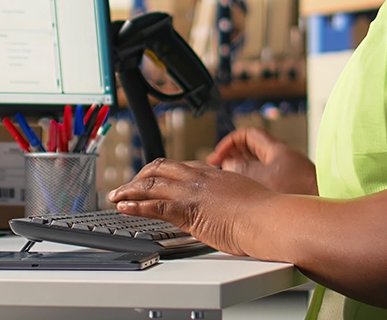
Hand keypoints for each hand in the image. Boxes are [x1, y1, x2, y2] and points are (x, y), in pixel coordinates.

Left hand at [107, 159, 273, 256]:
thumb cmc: (266, 213)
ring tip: (116, 196)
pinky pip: (152, 205)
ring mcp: (191, 192)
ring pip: (151, 185)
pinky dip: (134, 206)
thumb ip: (233, 197)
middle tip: (128, 186)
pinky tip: (123, 208)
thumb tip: (233, 205)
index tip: (154, 178)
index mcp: (213, 173)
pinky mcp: (186, 210)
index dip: (162, 172)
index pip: (180, 167)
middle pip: (160, 169)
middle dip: (140, 176)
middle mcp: (199, 178)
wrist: (270, 219)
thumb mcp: (246, 196)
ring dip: (129, 190)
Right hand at [207, 127, 317, 195]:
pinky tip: (250, 198)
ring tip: (232, 183)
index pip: (247, 134)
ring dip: (244, 171)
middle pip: (253, 148)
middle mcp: (284, 158)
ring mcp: (290, 173)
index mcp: (276, 149)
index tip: (218, 156)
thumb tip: (228, 165)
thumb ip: (241, 169)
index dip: (229, 142)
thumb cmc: (301, 190)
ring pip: (260, 165)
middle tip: (221, 167)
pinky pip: (268, 180)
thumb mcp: (262, 177)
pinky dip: (255, 184)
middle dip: (234, 156)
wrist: (328, 202)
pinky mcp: (294, 188)